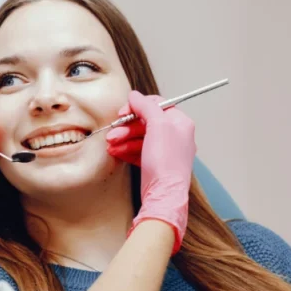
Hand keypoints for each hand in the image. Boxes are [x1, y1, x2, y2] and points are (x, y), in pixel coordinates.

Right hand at [105, 91, 195, 253]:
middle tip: (112, 132)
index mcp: (180, 123)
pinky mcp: (156, 164)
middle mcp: (175, 135)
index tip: (122, 113)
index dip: (137, 107)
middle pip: (145, 122)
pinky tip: (116, 152)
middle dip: (126, 126)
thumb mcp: (157, 126)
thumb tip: (135, 95)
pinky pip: (138, 151)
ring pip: (140, 137)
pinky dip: (126, 149)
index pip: (157, 105)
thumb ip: (146, 107)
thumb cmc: (165, 162)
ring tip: (110, 144)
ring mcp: (165, 151)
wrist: (164, 195)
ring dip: (123, 138)